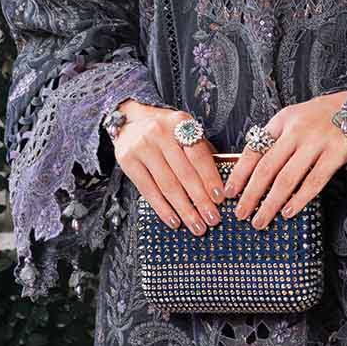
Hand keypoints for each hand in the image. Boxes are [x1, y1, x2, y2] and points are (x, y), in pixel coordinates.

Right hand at [105, 100, 225, 233]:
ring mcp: (142, 147)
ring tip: (196, 225)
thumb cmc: (163, 130)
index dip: (210, 179)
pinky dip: (162, 208)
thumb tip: (218, 185)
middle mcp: (160, 133)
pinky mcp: (127, 160)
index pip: (199, 156)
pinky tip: (173, 220)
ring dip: (184, 209)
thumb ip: (200, 151)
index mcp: (180, 123)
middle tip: (212, 219)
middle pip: (184, 174)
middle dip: (200, 201)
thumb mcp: (183, 131)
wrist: (129, 120)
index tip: (219, 199)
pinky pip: (148, 190)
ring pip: (167, 185)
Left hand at [222, 91, 346, 227]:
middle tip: (241, 214)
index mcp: (282, 121)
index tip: (230, 192)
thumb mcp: (295, 118)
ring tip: (260, 220)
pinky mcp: (337, 153)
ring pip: (287, 178)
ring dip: (271, 203)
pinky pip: (314, 181)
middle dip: (251, 194)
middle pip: (267, 168)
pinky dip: (299, 199)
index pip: (254, 150)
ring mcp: (317, 142)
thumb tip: (253, 168)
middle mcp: (297, 131)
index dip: (239, 173)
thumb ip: (277, 139)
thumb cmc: (324, 116)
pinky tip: (288, 211)